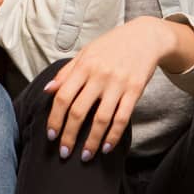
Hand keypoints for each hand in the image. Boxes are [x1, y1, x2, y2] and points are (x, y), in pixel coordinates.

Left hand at [44, 17, 173, 160]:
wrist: (145, 37)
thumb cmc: (112, 45)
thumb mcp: (86, 53)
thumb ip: (67, 72)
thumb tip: (48, 90)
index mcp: (84, 66)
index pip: (63, 97)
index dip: (54, 119)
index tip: (51, 135)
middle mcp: (99, 75)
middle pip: (79, 111)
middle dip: (69, 136)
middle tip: (64, 152)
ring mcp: (118, 84)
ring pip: (101, 119)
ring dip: (91, 141)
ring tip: (85, 156)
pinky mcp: (135, 91)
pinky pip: (122, 118)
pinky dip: (114, 136)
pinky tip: (107, 147)